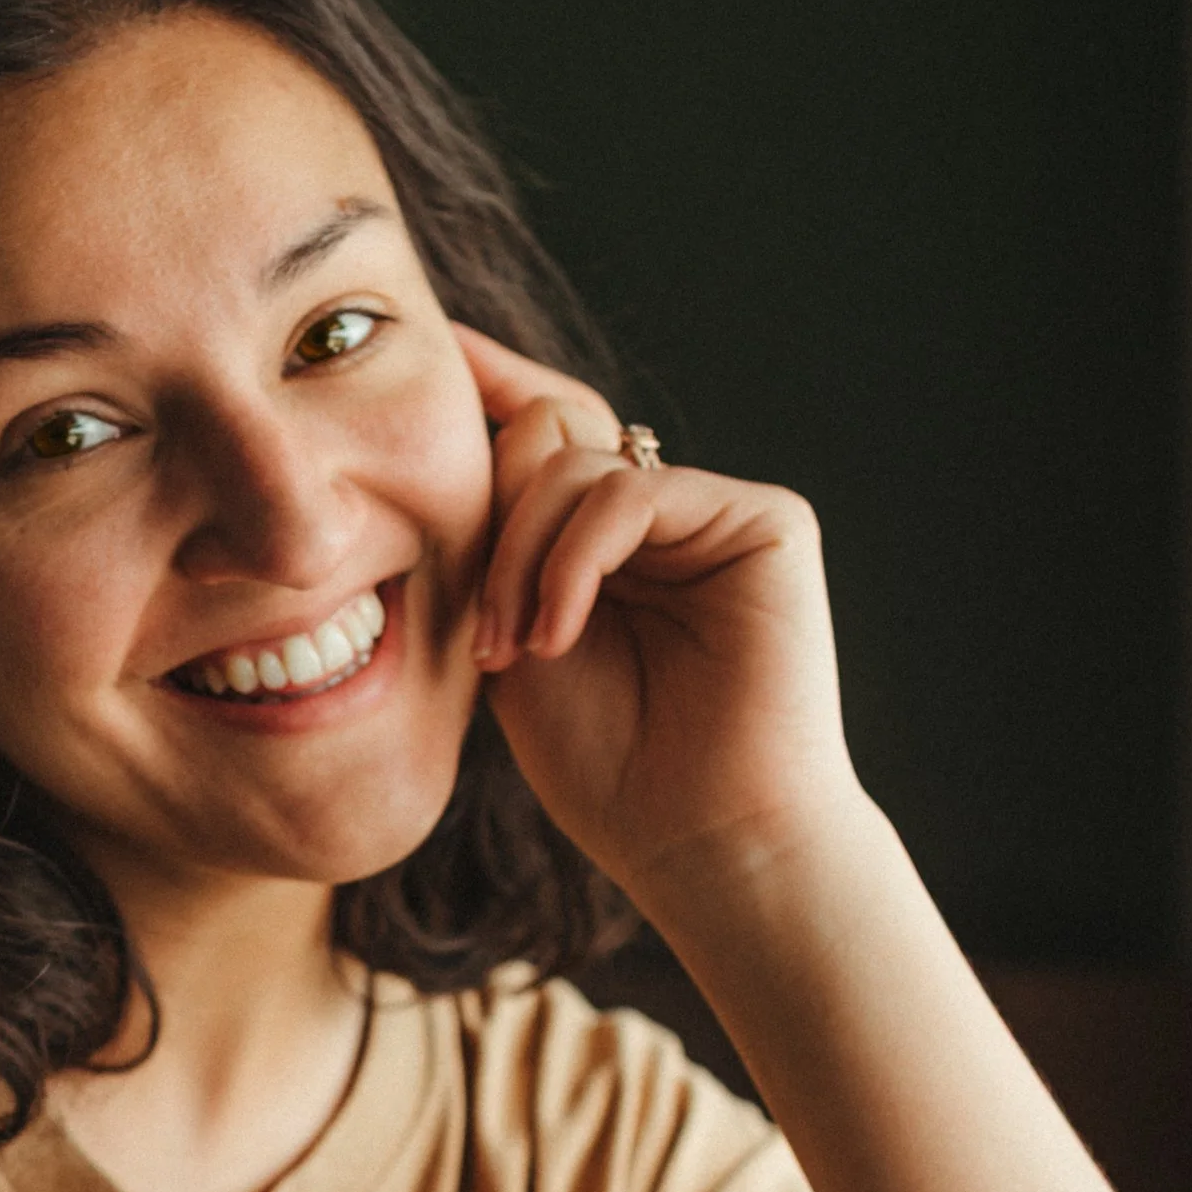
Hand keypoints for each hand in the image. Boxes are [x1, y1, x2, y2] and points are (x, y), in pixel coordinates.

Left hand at [452, 325, 861, 908]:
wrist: (701, 843)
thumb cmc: (608, 766)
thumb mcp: (514, 634)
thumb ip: (502, 536)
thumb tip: (496, 418)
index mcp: (609, 539)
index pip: (541, 433)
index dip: (486, 387)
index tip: (424, 349)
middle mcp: (667, 514)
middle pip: (548, 436)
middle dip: (491, 523)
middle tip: (479, 638)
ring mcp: (718, 512)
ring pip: (578, 462)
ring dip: (522, 558)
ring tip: (512, 653)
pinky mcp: (767, 520)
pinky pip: (632, 490)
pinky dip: (575, 560)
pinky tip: (557, 636)